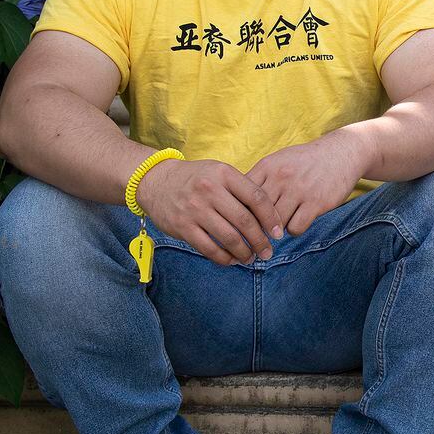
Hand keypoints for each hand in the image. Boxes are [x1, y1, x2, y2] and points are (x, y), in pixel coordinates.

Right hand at [136, 158, 281, 265]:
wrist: (155, 181)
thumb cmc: (196, 178)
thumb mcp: (220, 173)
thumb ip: (242, 189)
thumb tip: (269, 218)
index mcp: (224, 174)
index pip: (257, 198)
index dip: (272, 218)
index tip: (278, 233)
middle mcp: (210, 190)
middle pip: (245, 221)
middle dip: (261, 241)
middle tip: (268, 252)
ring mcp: (195, 209)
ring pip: (229, 238)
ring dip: (244, 253)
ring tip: (251, 258)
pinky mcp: (183, 227)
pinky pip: (209, 249)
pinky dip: (224, 258)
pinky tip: (232, 260)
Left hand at [245, 131, 367, 235]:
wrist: (342, 152)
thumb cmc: (305, 161)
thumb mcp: (279, 160)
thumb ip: (259, 178)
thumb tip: (236, 203)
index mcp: (267, 167)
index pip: (241, 196)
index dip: (239, 212)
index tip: (242, 221)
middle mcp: (281, 178)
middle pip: (256, 213)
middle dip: (255, 227)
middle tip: (257, 234)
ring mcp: (299, 190)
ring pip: (274, 224)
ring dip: (275, 230)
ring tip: (279, 227)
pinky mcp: (316, 202)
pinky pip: (295, 228)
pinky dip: (294, 229)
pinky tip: (298, 221)